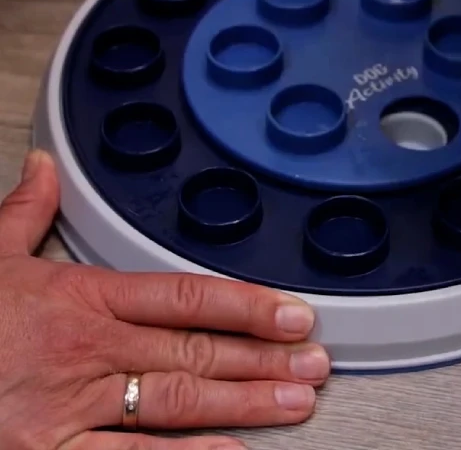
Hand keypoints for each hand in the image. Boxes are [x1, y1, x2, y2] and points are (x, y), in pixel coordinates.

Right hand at [0, 150, 329, 448]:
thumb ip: (25, 213)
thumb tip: (44, 168)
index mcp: (82, 299)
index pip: (186, 296)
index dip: (247, 303)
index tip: (292, 311)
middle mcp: (88, 352)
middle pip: (196, 352)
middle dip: (263, 358)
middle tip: (315, 361)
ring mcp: (71, 409)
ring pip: (176, 405)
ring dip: (244, 405)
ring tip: (296, 402)